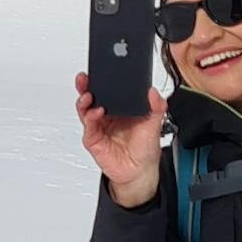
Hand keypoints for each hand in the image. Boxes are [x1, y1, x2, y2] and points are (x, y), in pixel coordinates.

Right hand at [75, 73, 167, 206]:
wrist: (139, 172)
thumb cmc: (144, 149)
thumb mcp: (155, 123)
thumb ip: (157, 107)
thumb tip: (153, 92)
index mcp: (120, 107)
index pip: (108, 89)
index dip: (103, 79)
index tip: (102, 70)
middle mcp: (107, 115)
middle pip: (91, 96)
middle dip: (85, 85)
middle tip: (86, 78)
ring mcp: (98, 126)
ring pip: (85, 108)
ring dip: (84, 100)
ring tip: (89, 94)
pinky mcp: (93, 139)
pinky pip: (88, 126)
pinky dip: (89, 118)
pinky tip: (96, 112)